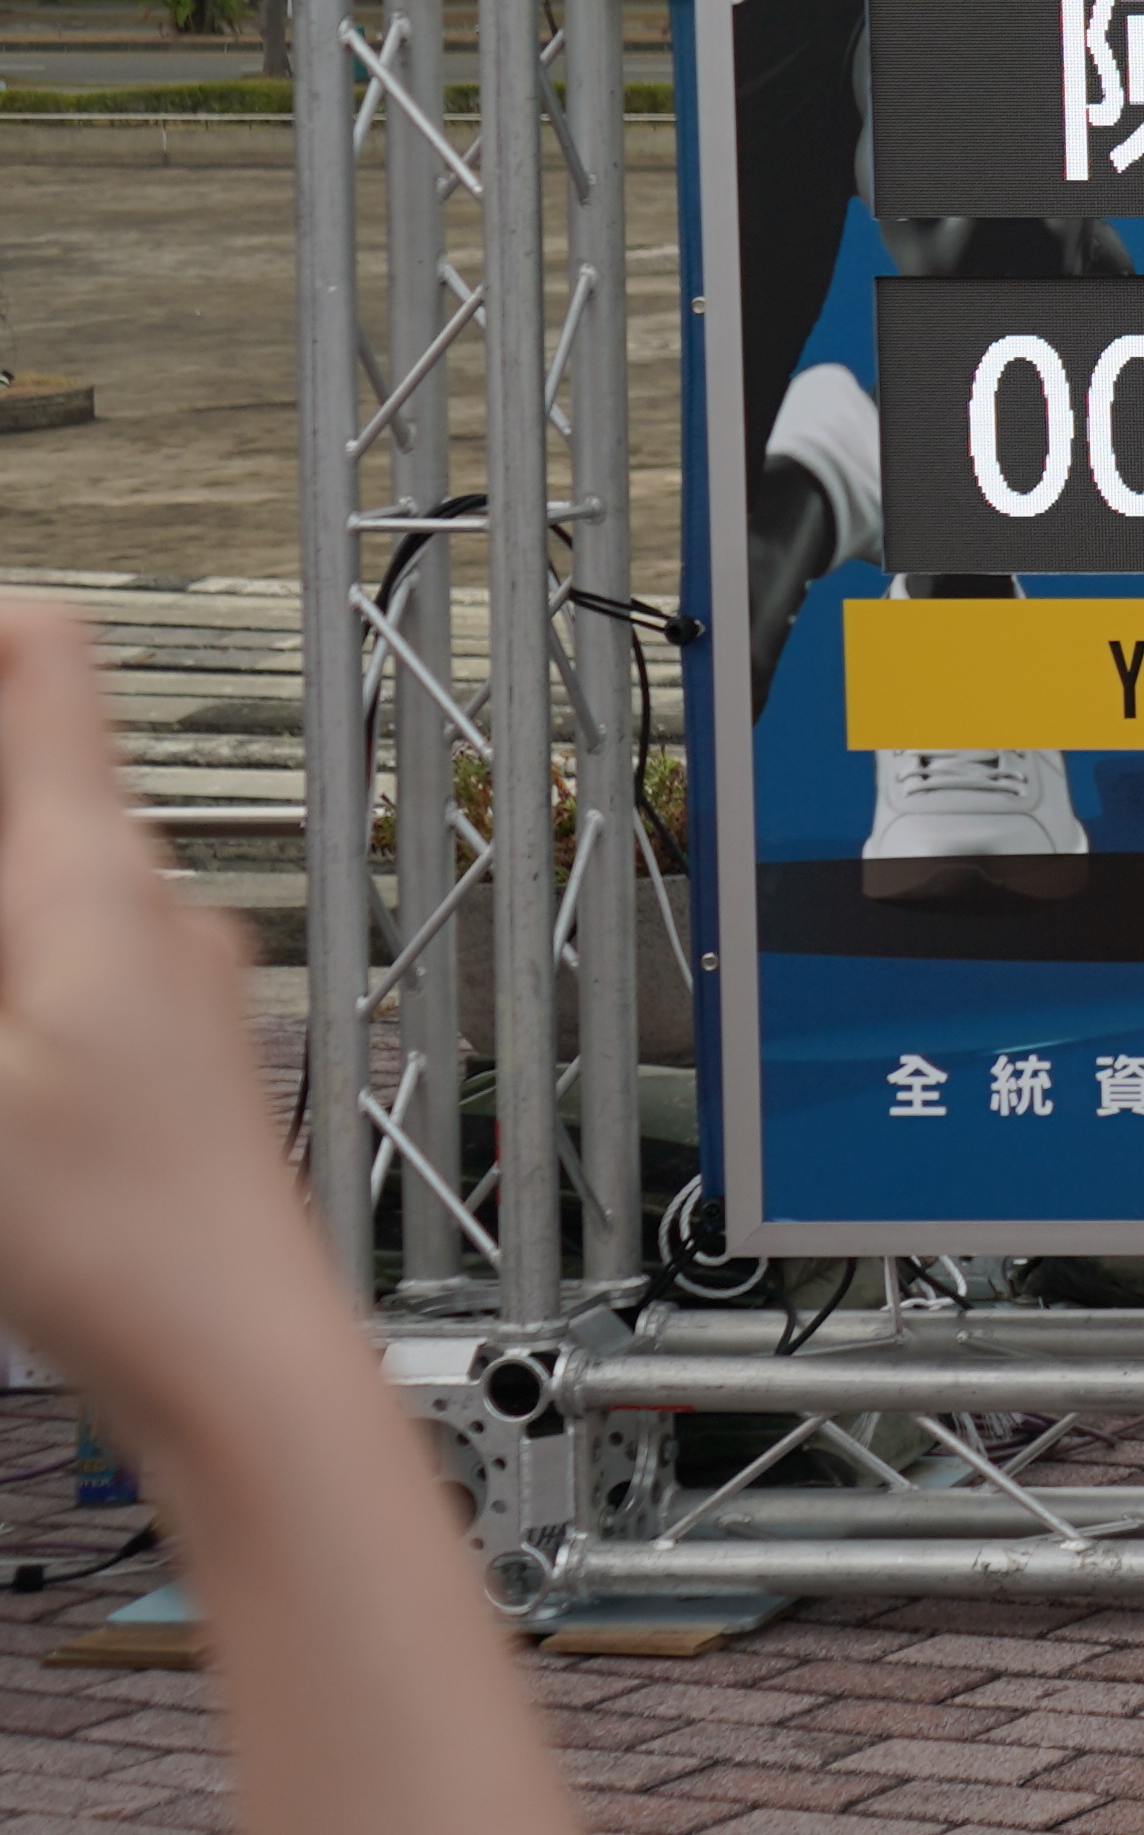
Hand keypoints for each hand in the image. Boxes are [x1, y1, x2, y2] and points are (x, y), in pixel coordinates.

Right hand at [0, 599, 305, 1407]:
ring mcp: (172, 976)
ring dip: (0, 889)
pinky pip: (66, 961)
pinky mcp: (167, 1048)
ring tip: (1, 1016)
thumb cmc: (121, 1235)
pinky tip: (9, 1034)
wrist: (239, 1351)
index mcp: (95, 879)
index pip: (49, 671)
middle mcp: (153, 905)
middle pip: (30, 778)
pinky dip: (15, 964)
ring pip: (42, 880)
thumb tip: (4, 887)